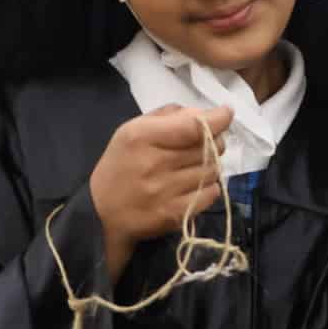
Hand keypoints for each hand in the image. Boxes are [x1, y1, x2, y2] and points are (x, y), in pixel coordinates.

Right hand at [90, 104, 233, 282]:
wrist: (102, 212)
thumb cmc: (123, 164)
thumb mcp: (134, 129)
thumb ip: (170, 116)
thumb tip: (207, 114)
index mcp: (141, 137)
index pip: (193, 126)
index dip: (217, 119)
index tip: (225, 114)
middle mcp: (154, 163)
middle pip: (209, 147)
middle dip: (213, 142)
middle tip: (203, 145)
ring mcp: (165, 192)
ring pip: (213, 170)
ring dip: (210, 165)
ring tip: (194, 167)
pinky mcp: (174, 214)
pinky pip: (211, 194)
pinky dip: (209, 187)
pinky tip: (193, 186)